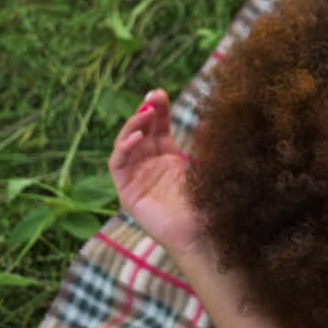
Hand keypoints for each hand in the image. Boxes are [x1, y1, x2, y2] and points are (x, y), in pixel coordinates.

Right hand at [109, 89, 203, 255]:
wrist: (202, 234)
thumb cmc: (209, 203)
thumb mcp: (208, 166)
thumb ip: (206, 144)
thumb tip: (210, 120)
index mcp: (169, 158)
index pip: (158, 127)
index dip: (158, 109)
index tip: (161, 93)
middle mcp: (150, 165)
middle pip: (141, 131)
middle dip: (144, 112)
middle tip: (152, 97)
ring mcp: (137, 178)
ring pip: (125, 144)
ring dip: (132, 126)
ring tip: (145, 113)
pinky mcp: (127, 192)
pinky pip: (117, 165)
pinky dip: (123, 148)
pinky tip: (136, 137)